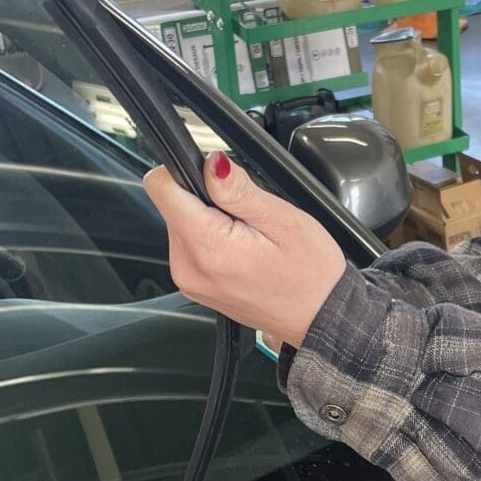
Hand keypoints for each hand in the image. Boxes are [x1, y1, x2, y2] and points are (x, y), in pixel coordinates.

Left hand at [144, 153, 346, 348]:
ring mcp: (188, 280)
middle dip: (207, 199)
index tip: (217, 180)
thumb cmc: (310, 275)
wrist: (319, 318)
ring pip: (181, 222)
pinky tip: (243, 251)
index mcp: (207, 248)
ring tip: (250, 238)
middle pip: (173, 204)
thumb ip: (239, 190)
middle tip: (248, 219)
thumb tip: (211, 163)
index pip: (161, 187)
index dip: (187, 170)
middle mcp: (188, 267)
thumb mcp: (283, 220)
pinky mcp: (194, 285)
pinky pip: (191, 245)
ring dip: (211, 220)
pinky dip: (212, 239)